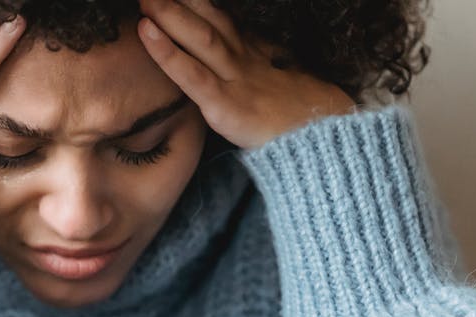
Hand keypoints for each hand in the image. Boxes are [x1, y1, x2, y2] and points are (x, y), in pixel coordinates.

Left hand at [136, 0, 358, 149]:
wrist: (329, 143)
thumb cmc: (309, 118)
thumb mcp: (287, 83)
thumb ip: (267, 66)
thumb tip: (266, 57)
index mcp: (254, 55)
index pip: (220, 20)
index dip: (197, 3)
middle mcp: (243, 59)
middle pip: (207, 19)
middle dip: (179, 0)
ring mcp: (235, 79)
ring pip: (199, 37)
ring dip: (169, 13)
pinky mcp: (225, 104)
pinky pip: (192, 74)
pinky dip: (167, 52)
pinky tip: (146, 31)